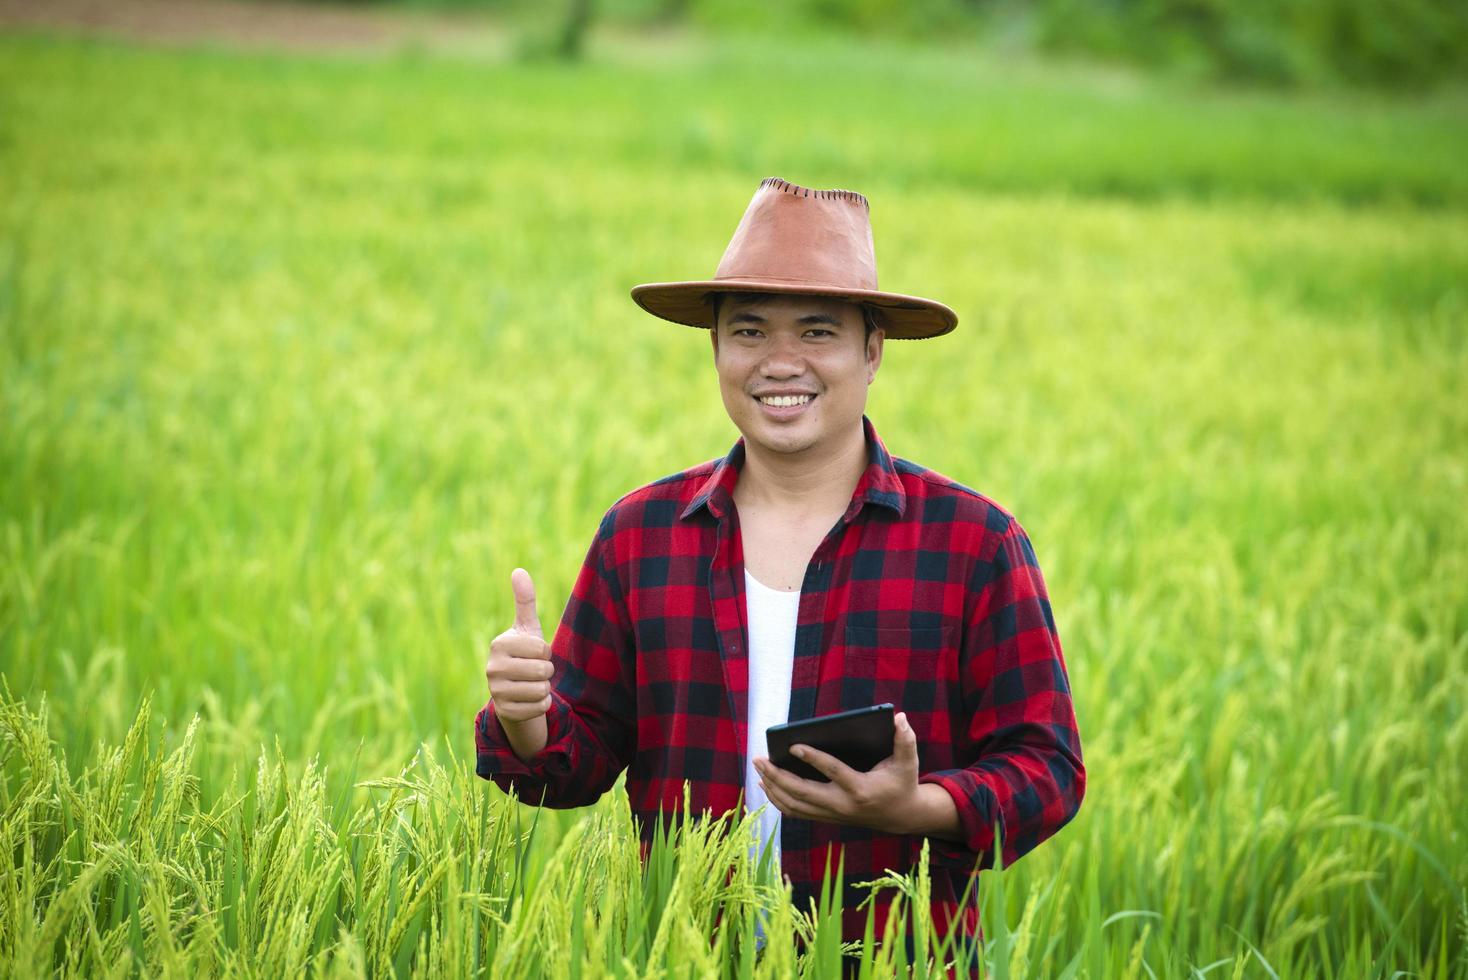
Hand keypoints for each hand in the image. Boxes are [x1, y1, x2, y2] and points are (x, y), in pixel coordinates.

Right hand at [484, 568, 552, 758]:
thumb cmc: (524, 653)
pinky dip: (542, 704)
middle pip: (543, 670)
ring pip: (542, 690)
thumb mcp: (527, 628)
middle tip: (535, 670)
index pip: (542, 649)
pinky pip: (539, 708)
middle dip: (547, 671)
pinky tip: (530, 699)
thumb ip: (525, 600)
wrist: (513, 689)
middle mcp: (492, 668)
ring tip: (532, 684)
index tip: (535, 653)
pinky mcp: (505, 712)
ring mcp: (495, 692)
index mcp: (498, 644)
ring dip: (545, 688)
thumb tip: (519, 570)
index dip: (546, 652)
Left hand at [753, 712, 959, 838]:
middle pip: (803, 793)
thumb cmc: (902, 782)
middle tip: (759, 758)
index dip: (813, 758)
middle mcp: (843, 805)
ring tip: (758, 768)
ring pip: (795, 805)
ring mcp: (832, 814)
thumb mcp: (908, 762)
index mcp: (861, 789)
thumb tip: (899, 717)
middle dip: (778, 776)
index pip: (833, 772)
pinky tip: (766, 784)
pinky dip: (778, 800)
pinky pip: (796, 812)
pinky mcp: (826, 817)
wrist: (901, 816)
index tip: (793, 745)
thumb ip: (905, 740)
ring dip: (773, 788)